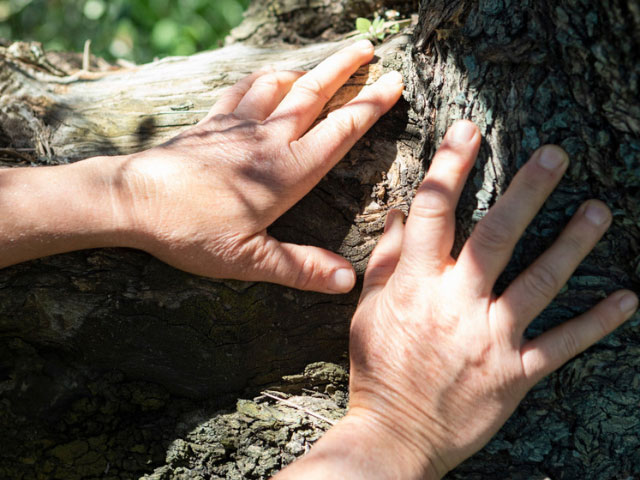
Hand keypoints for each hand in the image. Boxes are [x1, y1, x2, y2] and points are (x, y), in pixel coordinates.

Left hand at [118, 40, 402, 292]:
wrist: (131, 201)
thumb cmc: (190, 232)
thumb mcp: (249, 259)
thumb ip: (300, 267)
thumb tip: (349, 280)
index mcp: (287, 172)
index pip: (340, 131)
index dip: (370, 106)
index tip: (394, 83)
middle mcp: (267, 141)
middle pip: (314, 95)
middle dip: (346, 71)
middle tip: (369, 49)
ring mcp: (237, 128)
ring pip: (281, 87)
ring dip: (307, 70)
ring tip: (325, 61)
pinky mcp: (210, 125)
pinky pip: (241, 92)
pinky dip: (260, 80)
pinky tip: (267, 76)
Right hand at [340, 121, 637, 477]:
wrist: (395, 436)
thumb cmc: (378, 369)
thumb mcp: (368, 311)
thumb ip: (387, 260)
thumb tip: (400, 213)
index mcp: (415, 286)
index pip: (434, 213)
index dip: (450, 167)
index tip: (468, 132)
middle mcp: (456, 305)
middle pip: (497, 236)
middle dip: (526, 190)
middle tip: (555, 155)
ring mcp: (491, 339)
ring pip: (540, 282)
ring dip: (573, 243)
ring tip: (599, 208)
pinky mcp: (515, 373)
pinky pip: (563, 344)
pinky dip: (597, 322)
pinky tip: (628, 298)